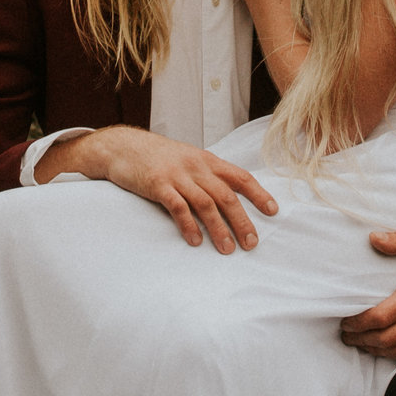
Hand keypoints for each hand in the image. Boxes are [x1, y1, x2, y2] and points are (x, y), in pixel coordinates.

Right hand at [44, 127, 277, 253]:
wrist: (123, 146)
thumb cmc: (157, 156)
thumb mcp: (187, 159)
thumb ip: (207, 174)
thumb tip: (229, 196)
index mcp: (206, 160)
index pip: (239, 176)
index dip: (258, 194)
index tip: (272, 211)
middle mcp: (195, 166)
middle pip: (226, 195)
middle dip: (242, 221)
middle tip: (251, 243)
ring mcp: (176, 175)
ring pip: (205, 203)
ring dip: (218, 228)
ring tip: (227, 249)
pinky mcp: (157, 185)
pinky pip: (177, 207)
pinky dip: (188, 225)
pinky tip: (194, 241)